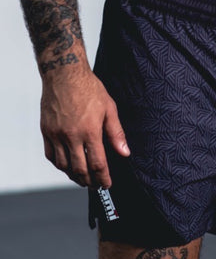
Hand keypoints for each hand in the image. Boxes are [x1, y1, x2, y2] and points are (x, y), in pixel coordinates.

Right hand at [40, 69, 129, 188]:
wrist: (63, 73)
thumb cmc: (89, 88)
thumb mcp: (110, 109)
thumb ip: (117, 134)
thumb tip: (125, 153)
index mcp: (90, 131)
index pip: (98, 164)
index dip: (103, 178)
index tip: (107, 184)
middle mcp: (71, 135)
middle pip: (80, 170)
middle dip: (90, 182)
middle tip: (96, 185)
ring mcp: (56, 134)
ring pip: (63, 166)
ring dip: (74, 176)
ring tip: (83, 179)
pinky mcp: (46, 131)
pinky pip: (51, 156)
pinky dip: (59, 165)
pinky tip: (67, 166)